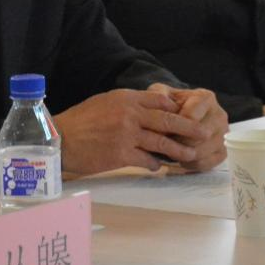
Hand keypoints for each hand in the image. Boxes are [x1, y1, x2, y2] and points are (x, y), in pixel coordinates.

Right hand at [55, 89, 210, 175]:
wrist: (61, 139)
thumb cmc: (81, 120)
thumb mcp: (105, 102)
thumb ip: (128, 104)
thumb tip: (148, 108)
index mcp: (126, 98)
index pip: (160, 100)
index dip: (176, 109)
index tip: (187, 115)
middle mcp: (129, 114)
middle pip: (167, 120)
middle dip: (188, 127)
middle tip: (203, 133)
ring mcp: (127, 135)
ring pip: (162, 142)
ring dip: (178, 149)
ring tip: (190, 154)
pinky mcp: (122, 155)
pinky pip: (147, 159)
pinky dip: (156, 163)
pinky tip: (159, 166)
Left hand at [150, 85, 228, 171]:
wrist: (180, 114)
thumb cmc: (169, 104)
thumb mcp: (161, 93)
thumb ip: (159, 95)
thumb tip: (163, 104)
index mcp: (206, 98)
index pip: (191, 117)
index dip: (174, 126)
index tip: (163, 129)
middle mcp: (219, 115)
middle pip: (199, 136)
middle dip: (179, 142)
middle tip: (166, 142)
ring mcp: (223, 134)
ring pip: (203, 151)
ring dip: (184, 154)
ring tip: (173, 150)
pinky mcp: (222, 151)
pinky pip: (208, 163)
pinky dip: (192, 164)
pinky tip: (183, 158)